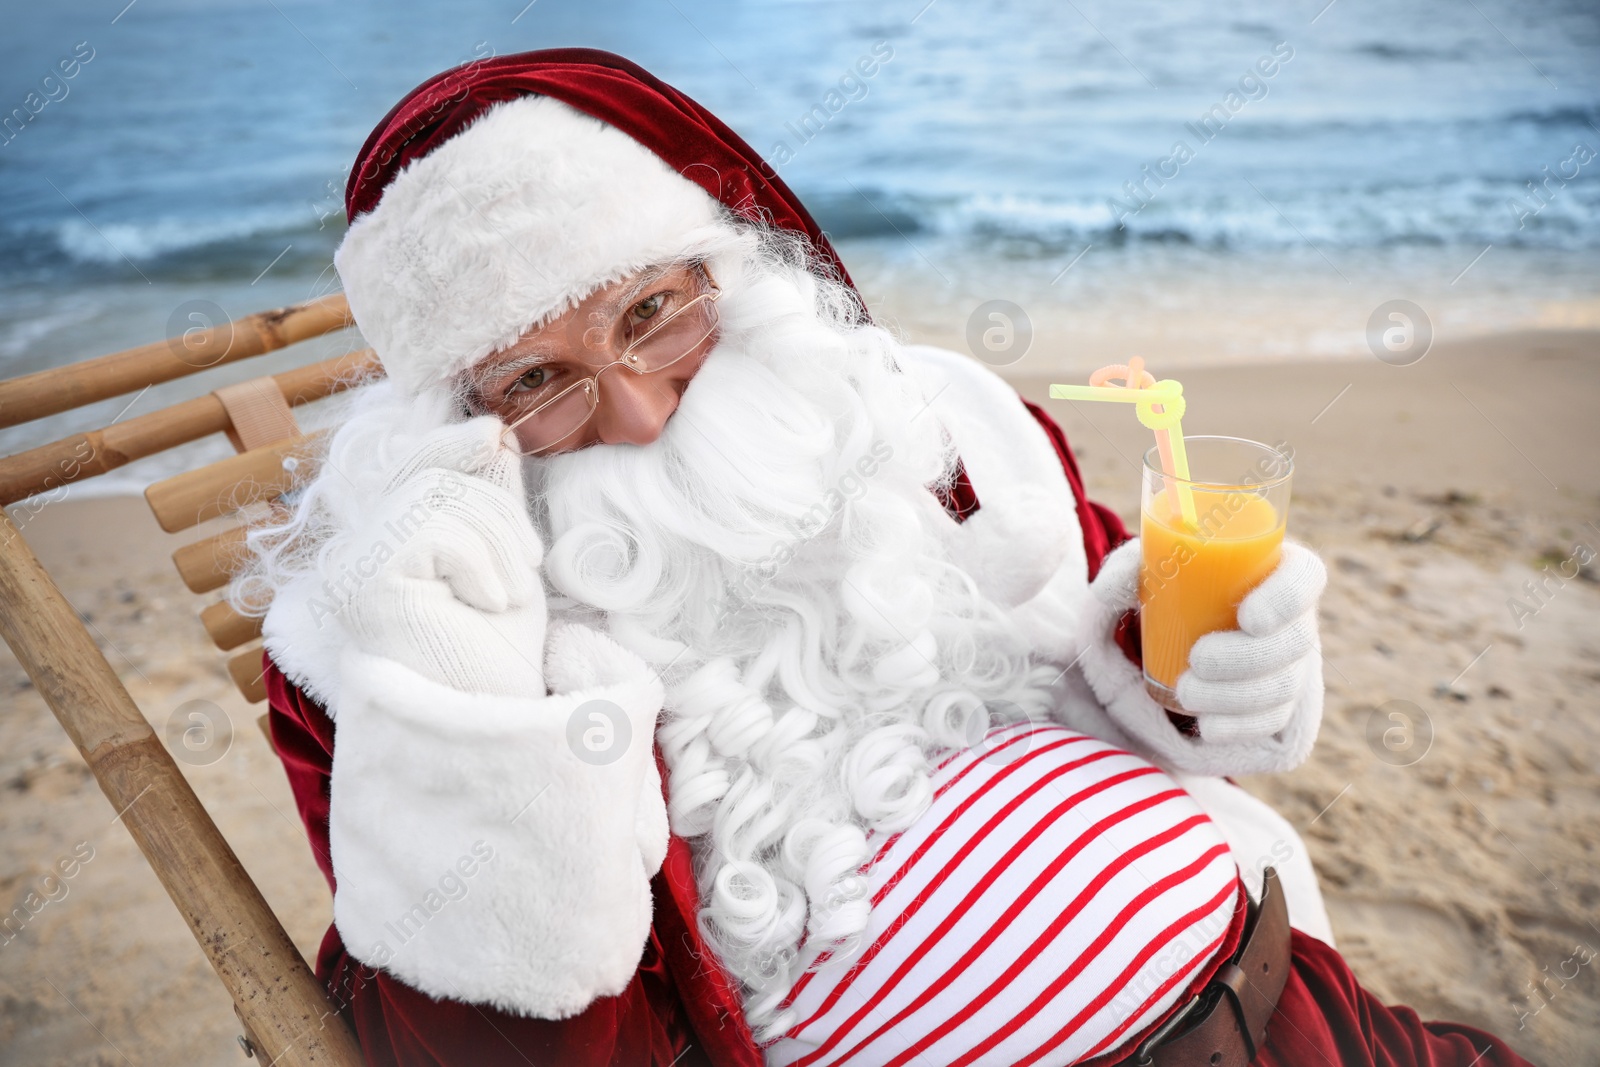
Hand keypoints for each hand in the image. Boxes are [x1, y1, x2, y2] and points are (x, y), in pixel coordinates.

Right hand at [338, 417, 548, 696]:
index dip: (451, 445)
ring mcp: (353, 568)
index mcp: (389, 544)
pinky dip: (478, 562)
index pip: (413, 471)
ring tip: (508, 595)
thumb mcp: (504, 560)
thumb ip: (492, 500)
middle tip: (528, 566)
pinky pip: (434, 530)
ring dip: (496, 541)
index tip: (496, 435)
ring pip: (437, 497)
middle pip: (434, 478)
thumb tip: (492, 430)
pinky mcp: (362, 584)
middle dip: (497, 512)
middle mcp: (357, 553)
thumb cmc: (495, 655)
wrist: (493, 722)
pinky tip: (487, 603)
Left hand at [1076, 537, 1324, 773]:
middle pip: (1296, 640)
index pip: (1305, 576)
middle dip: (1247, 658)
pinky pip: (1273, 722)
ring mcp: (1290, 664)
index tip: (1249, 617)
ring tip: (1187, 693)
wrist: (1157, 641)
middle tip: (1198, 661)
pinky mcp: (1277, 704)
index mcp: (1270, 570)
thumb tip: (1124, 581)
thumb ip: (1124, 571)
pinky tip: (1210, 727)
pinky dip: (1240, 727)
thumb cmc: (1157, 595)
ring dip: (1237, 696)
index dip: (1289, 598)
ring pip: (1285, 686)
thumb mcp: (1135, 576)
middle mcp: (1290, 618)